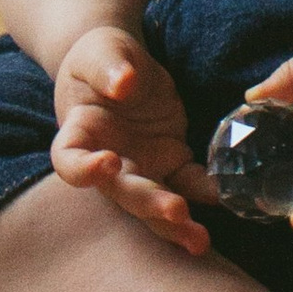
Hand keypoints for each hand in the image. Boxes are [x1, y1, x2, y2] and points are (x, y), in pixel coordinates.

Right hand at [50, 23, 214, 253]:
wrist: (122, 66)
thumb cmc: (100, 57)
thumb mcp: (100, 50)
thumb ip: (108, 66)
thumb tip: (122, 83)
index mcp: (79, 135)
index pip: (70, 162)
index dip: (84, 170)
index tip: (105, 165)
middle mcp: (107, 161)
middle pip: (122, 191)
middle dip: (148, 204)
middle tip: (175, 212)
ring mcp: (140, 166)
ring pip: (155, 201)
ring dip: (175, 223)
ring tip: (200, 241)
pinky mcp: (170, 160)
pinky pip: (187, 180)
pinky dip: (204, 191)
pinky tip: (222, 198)